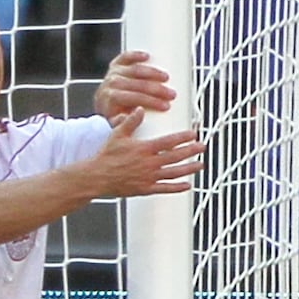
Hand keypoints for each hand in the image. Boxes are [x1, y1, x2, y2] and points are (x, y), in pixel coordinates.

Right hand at [81, 108, 205, 197]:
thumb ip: (130, 122)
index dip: (183, 137)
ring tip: (200, 164)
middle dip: (191, 150)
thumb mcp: (117, 135)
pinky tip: (187, 185)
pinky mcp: (145, 189)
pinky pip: (165, 188)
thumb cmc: (105, 157)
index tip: (193, 134)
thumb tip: (140, 110)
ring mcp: (149, 177)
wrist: (96, 177)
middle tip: (201, 147)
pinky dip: (177, 187)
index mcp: (144, 148)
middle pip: (176, 156)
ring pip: (174, 172)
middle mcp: (149, 163)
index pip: (169, 141)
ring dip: (189, 168)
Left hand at [94, 51, 174, 117]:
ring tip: (166, 78)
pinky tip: (147, 56)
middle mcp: (112, 83)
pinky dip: (136, 55)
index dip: (152, 101)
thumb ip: (125, 122)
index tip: (165, 105)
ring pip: (135, 70)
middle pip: (138, 84)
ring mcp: (114, 72)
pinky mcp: (116, 64)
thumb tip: (136, 115)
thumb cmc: (113, 114)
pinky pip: (125, 57)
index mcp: (111, 97)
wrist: (102, 104)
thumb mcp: (116, 124)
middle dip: (157, 89)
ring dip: (153, 73)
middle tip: (171, 94)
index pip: (135, 98)